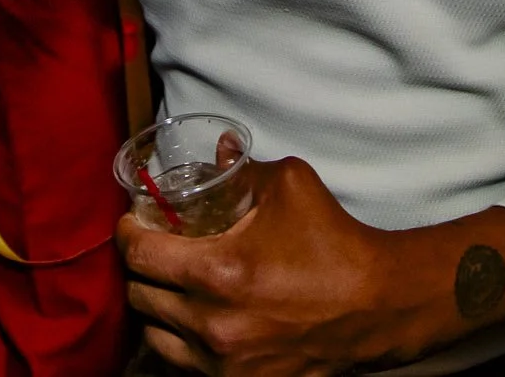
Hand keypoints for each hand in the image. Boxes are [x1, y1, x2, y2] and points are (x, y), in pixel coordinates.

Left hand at [120, 156, 504, 373]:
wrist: (376, 305)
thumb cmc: (334, 242)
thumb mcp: (290, 186)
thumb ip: (242, 167)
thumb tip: (216, 149)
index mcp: (218, 272)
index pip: (139, 255)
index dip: (128, 232)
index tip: (132, 221)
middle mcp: (213, 325)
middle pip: (140, 295)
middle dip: (142, 266)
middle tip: (155, 247)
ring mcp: (223, 363)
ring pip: (155, 334)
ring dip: (157, 306)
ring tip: (173, 284)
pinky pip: (183, 364)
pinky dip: (180, 340)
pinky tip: (195, 317)